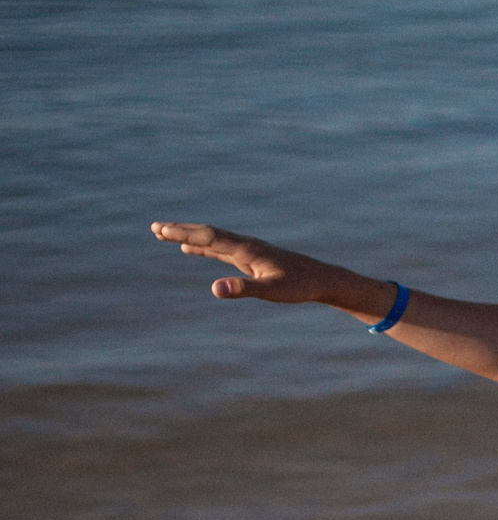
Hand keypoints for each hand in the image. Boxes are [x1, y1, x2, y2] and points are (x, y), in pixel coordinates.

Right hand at [150, 222, 349, 303]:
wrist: (322, 280)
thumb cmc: (299, 286)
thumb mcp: (272, 291)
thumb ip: (244, 289)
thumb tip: (215, 289)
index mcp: (246, 249)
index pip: (208, 237)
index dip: (183, 233)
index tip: (160, 229)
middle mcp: (245, 245)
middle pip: (207, 234)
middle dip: (180, 230)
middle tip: (154, 228)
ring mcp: (248, 250)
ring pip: (212, 240)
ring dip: (188, 236)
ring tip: (165, 234)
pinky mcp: (252, 258)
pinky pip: (221, 249)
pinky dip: (202, 247)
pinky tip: (191, 249)